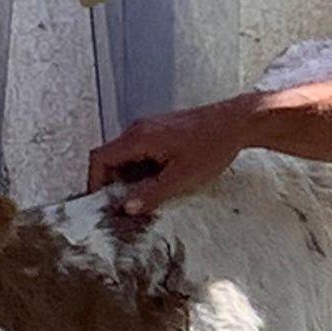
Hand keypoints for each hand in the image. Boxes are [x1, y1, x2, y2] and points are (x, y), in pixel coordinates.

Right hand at [85, 103, 243, 214]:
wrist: (237, 122)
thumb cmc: (212, 145)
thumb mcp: (181, 177)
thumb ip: (151, 194)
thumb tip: (127, 208)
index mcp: (138, 138)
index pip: (100, 159)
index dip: (94, 182)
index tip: (100, 202)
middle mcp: (139, 129)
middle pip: (110, 158)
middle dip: (114, 183)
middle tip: (126, 205)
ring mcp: (149, 128)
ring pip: (126, 156)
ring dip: (130, 177)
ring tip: (146, 196)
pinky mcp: (161, 130)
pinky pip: (140, 151)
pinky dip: (142, 168)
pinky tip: (160, 182)